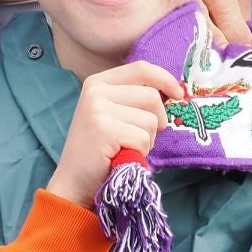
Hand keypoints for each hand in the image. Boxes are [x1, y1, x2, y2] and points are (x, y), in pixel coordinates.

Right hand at [46, 61, 182, 207]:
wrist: (73, 182)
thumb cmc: (100, 150)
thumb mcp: (112, 114)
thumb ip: (134, 98)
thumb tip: (175, 91)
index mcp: (98, 83)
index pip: (141, 69)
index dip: (165, 79)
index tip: (178, 94)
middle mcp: (96, 91)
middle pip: (151, 96)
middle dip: (156, 121)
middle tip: (139, 138)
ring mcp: (98, 109)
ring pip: (150, 120)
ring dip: (146, 140)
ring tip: (125, 148)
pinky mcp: (104, 130)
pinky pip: (143, 138)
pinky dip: (139, 152)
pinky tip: (121, 156)